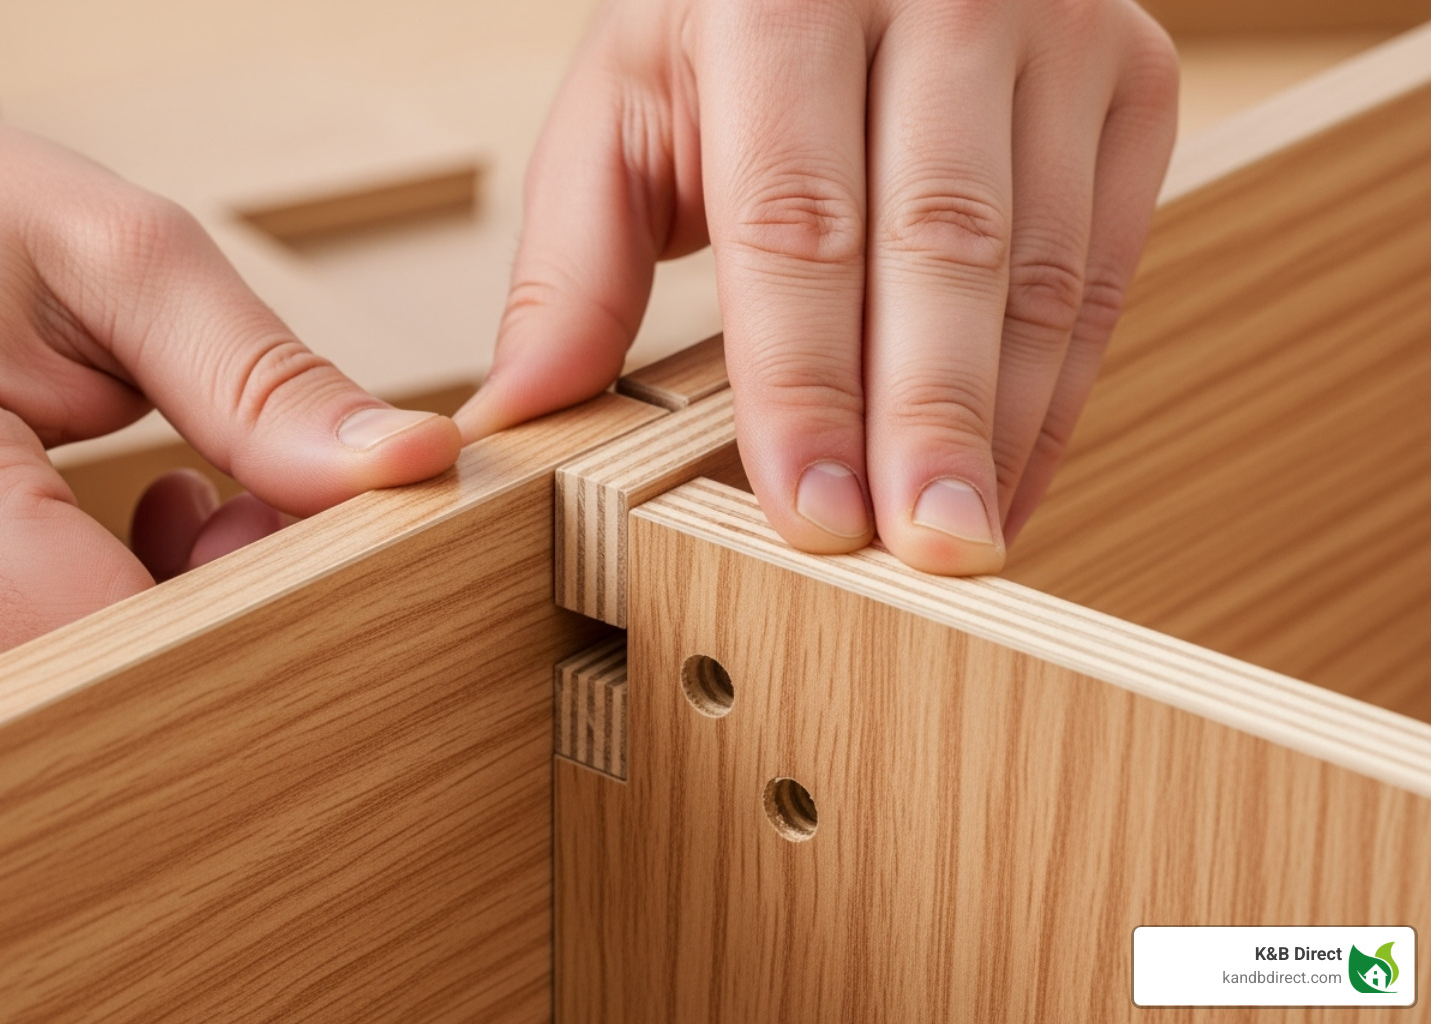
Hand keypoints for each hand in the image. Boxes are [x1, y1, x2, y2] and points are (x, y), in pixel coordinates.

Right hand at [0, 86, 460, 692]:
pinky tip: (125, 537)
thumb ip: (262, 384)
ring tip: (182, 504)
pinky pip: (12, 682)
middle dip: (208, 615)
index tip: (296, 533)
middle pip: (82, 688)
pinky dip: (100, 628)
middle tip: (247, 510)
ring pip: (52, 700)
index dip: (239, 609)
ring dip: (156, 625)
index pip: (101, 636)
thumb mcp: (127, 266)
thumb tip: (411, 463)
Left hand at [456, 0, 1177, 573]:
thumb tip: (521, 415)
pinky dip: (1062, 392)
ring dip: (1006, 423)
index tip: (812, 513)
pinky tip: (1009, 480)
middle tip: (920, 554)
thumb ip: (575, 260)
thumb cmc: (729, 23)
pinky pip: (1108, 266)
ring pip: (1044, 266)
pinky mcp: (1134, 81)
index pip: (795, 220)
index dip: (804, 379)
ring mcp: (1059, 29)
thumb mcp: (624, 106)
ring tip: (964, 544)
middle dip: (929, 417)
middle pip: (941, 244)